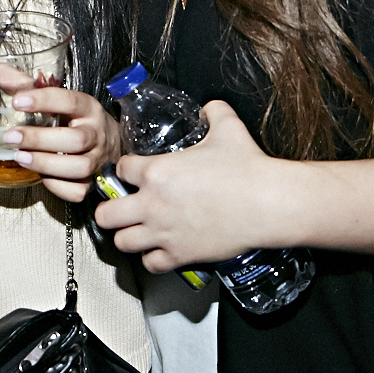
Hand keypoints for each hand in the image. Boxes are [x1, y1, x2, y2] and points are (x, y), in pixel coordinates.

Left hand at [0, 64, 121, 202]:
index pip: (70, 100)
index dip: (44, 100)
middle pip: (75, 139)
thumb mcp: (59, 98)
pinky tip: (41, 176)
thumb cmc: (77, 119)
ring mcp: (97, 160)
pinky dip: (57, 186)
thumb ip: (28, 84)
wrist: (110, 144)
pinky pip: (77, 190)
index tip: (18, 101)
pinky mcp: (93, 183)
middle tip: (11, 137)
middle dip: (40, 139)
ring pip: (78, 167)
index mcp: (88, 108)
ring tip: (20, 157)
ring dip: (46, 164)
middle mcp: (96, 134)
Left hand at [93, 101, 283, 271]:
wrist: (267, 203)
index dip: (125, 170)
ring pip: (122, 242)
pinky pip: (151, 264)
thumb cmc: (247, 169)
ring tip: (136, 230)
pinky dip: (152, 258)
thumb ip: (214, 112)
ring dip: (127, 235)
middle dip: (110, 209)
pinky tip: (160, 249)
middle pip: (106, 214)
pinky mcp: (180, 255)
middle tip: (121, 206)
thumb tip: (211, 108)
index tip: (132, 173)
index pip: (120, 170)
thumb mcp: (228, 126)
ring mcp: (164, 232)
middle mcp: (153, 204)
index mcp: (157, 172)